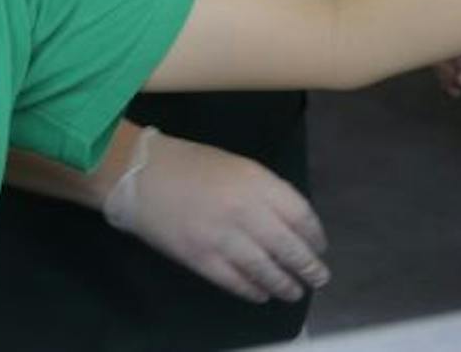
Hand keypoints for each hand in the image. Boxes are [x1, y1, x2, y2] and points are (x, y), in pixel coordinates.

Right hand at [101, 129, 328, 302]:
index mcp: (257, 181)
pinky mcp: (200, 259)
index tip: (319, 246)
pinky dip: (251, 290)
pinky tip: (262, 294)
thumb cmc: (191, 164)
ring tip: (294, 292)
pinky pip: (234, 281)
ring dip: (284, 284)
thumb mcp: (237, 165)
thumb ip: (264, 191)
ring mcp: (222, 237)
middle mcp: (245, 210)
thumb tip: (288, 222)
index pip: (299, 214)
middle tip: (318, 278)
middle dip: (307, 266)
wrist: (140, 174)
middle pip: (288, 246)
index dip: (314, 235)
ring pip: (264, 269)